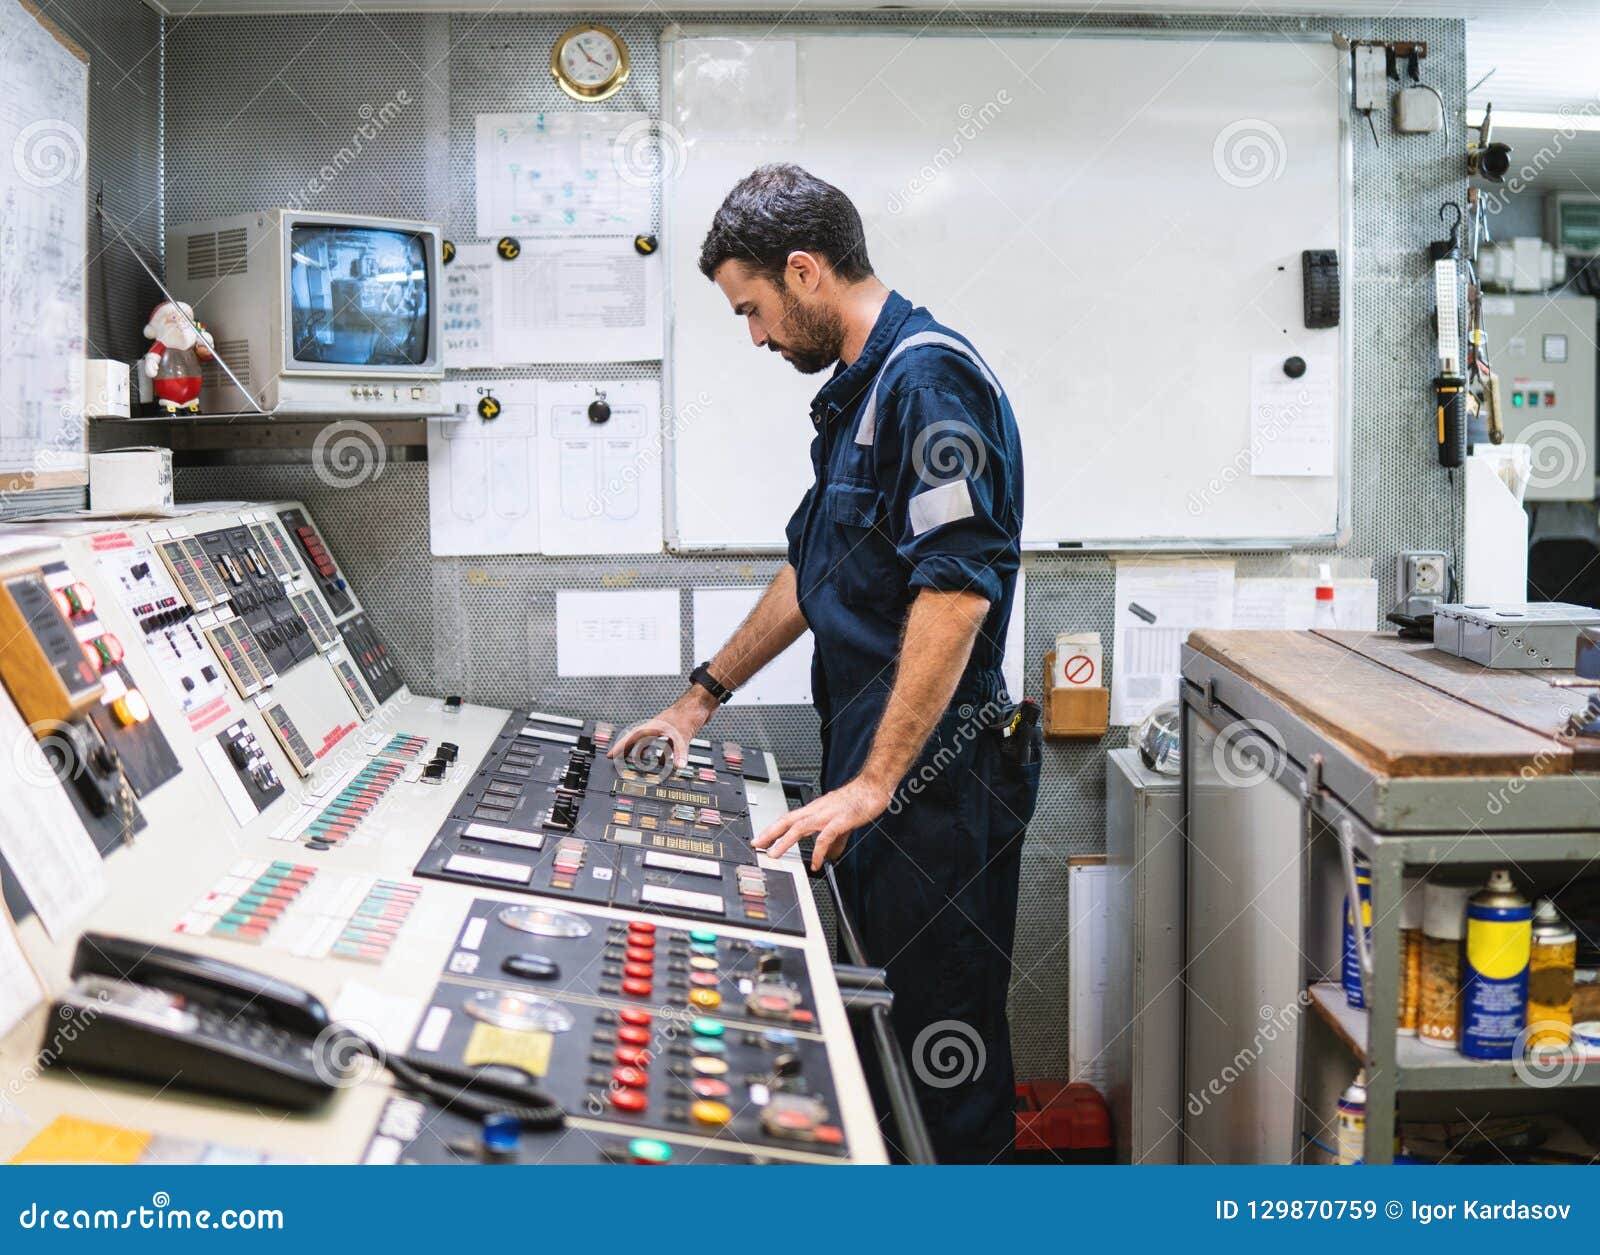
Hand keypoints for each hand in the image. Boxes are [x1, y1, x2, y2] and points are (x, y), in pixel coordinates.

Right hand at [608, 689, 716, 767]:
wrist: (703, 702)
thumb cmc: (689, 712)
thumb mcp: (683, 735)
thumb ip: (680, 752)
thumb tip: (679, 767)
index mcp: (653, 726)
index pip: (631, 737)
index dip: (620, 747)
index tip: (610, 755)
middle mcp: (657, 728)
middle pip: (637, 741)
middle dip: (628, 751)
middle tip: (619, 760)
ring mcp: (666, 730)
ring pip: (650, 743)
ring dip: (645, 754)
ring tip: (640, 764)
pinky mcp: (675, 732)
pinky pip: (663, 745)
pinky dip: (663, 754)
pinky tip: (666, 761)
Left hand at [752, 775, 891, 871]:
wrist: (873, 787)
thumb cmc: (857, 800)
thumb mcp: (841, 822)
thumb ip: (833, 840)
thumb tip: (828, 857)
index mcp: (814, 809)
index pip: (787, 818)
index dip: (772, 828)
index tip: (760, 839)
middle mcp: (817, 810)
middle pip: (787, 821)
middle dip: (769, 833)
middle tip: (756, 845)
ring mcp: (827, 814)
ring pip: (800, 827)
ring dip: (784, 841)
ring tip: (774, 854)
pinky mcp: (840, 820)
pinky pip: (825, 837)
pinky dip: (818, 851)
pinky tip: (816, 863)